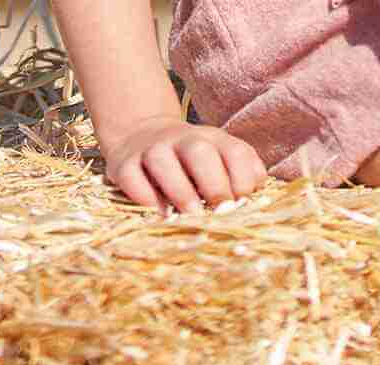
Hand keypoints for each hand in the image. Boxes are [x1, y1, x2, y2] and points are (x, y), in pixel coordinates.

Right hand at [104, 117, 267, 213]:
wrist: (142, 135)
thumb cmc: (196, 164)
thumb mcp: (224, 161)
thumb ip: (244, 176)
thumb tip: (257, 198)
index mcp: (214, 140)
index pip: (235, 153)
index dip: (243, 179)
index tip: (242, 202)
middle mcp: (182, 139)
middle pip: (199, 152)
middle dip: (214, 185)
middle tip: (221, 211)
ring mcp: (151, 149)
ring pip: (162, 161)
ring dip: (179, 190)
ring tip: (191, 215)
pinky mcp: (122, 162)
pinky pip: (130, 175)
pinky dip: (144, 195)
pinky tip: (160, 213)